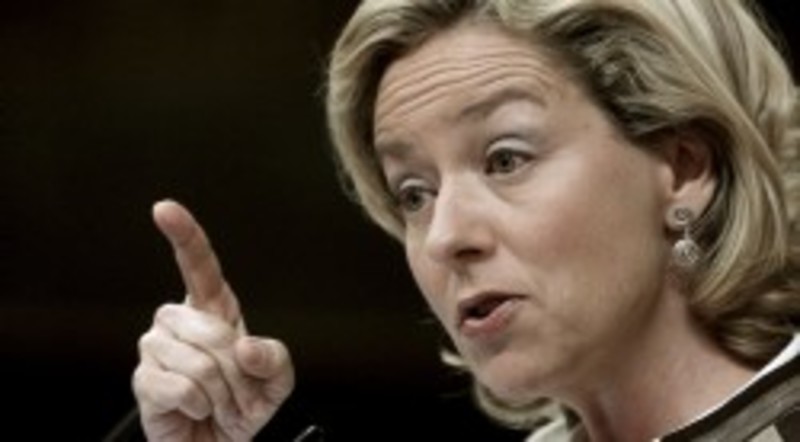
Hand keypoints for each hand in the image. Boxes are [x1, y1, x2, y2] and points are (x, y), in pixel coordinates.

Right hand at [132, 200, 293, 440]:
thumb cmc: (243, 407)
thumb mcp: (276, 383)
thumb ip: (275, 359)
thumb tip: (246, 345)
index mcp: (214, 310)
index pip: (198, 265)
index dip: (184, 235)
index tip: (164, 209)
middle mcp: (179, 322)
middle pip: (210, 329)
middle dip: (234, 370)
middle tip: (237, 392)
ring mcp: (157, 348)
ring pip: (196, 361)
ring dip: (220, 392)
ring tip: (217, 402)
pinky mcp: (143, 380)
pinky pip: (179, 387)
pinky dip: (198, 406)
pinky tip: (196, 409)